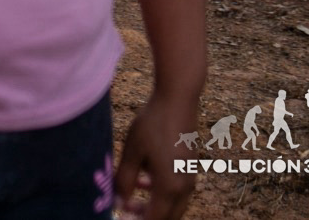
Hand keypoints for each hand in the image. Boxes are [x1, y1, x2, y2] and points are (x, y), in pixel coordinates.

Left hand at [115, 93, 199, 219]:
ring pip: (173, 205)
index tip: (121, 216)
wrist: (177, 101)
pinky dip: (161, 193)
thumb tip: (118, 202)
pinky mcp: (190, 169)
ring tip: (131, 195)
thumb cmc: (152, 125)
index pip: (154, 219)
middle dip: (146, 218)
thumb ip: (124, 180)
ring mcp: (190, 178)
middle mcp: (184, 187)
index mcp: (170, 187)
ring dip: (153, 205)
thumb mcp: (132, 153)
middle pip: (167, 217)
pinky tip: (144, 179)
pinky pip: (177, 191)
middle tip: (126, 210)